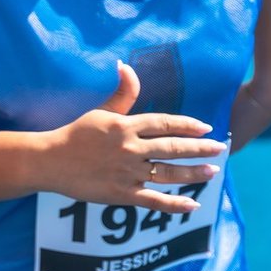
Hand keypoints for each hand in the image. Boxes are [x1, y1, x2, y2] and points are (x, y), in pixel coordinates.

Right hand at [41, 63, 226, 211]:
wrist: (50, 161)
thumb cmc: (76, 134)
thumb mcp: (100, 111)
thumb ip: (121, 93)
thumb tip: (125, 65)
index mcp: (125, 126)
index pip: (163, 123)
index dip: (187, 125)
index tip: (205, 127)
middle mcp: (130, 149)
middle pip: (172, 148)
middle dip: (199, 148)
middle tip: (219, 149)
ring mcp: (127, 173)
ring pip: (168, 174)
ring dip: (193, 173)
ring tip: (212, 172)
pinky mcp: (122, 194)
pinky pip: (154, 201)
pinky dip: (175, 205)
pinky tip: (192, 205)